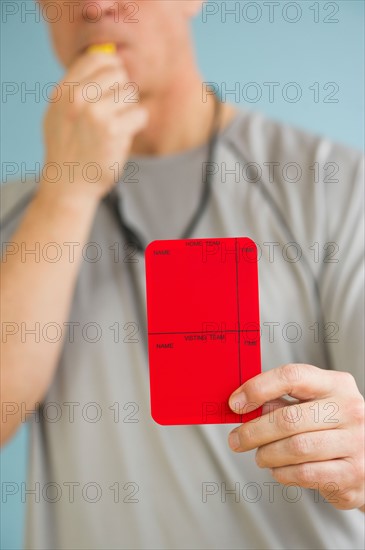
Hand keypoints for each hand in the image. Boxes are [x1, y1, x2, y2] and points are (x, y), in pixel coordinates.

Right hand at [40, 50, 147, 200]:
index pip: (97, 58)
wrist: (69, 185)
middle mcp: (78, 98)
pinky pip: (140, 114)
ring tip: (115, 127)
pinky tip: (123, 137)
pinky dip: (136, 126)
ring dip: (128, 110)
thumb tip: (107, 56)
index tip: (111, 86)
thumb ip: (77, 85)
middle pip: (118, 73)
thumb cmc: (67, 149)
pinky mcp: (114, 131)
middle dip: (121, 91)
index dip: (111, 68)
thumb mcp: (59, 112)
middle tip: (113, 112)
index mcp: (64, 90)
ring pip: (130, 93)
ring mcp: (96, 114)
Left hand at [227, 364, 364, 510]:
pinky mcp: (353, 474)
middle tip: (237, 439)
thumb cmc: (332, 427)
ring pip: (295, 448)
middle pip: (288, 418)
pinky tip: (279, 469)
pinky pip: (305, 473)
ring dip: (267, 454)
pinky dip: (283, 473)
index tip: (235, 403)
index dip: (258, 388)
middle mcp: (350, 410)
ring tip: (261, 456)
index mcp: (336, 384)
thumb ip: (282, 402)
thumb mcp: (313, 404)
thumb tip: (244, 406)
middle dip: (253, 431)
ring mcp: (356, 442)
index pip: (292, 376)